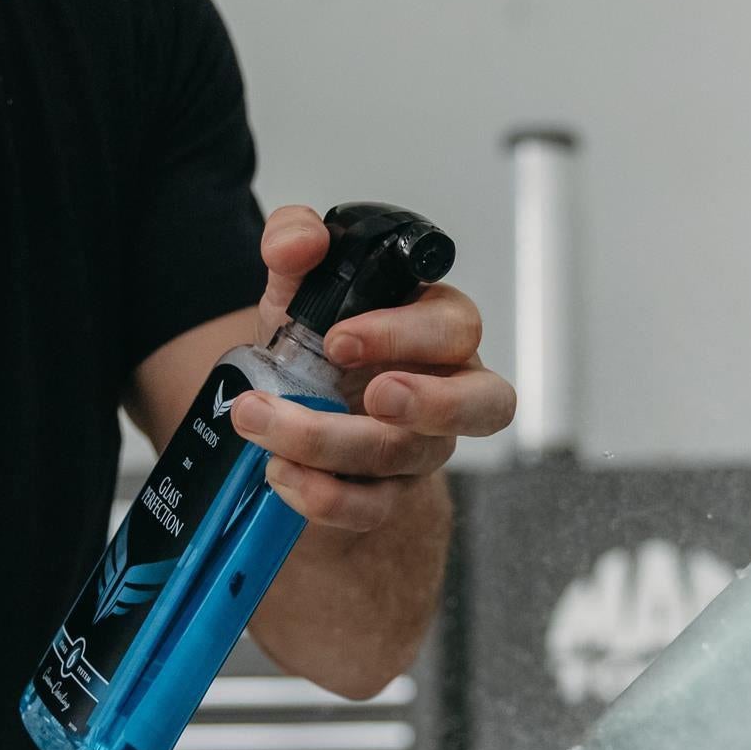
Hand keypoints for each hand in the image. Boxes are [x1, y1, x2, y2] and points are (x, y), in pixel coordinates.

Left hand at [229, 204, 516, 534]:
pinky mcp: (391, 496)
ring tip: (267, 426)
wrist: (292, 408)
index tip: (340, 339)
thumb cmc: (321, 344)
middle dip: (429, 403)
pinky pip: (373, 508)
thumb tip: (302, 241)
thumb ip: (295, 245)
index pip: (455, 328)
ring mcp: (424, 450)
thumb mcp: (301, 286)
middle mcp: (448, 392)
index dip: (407, 334)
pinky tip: (281, 473)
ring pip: (407, 457)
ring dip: (332, 444)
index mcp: (437, 330)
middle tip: (374, 397)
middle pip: (483, 404)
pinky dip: (324, 496)